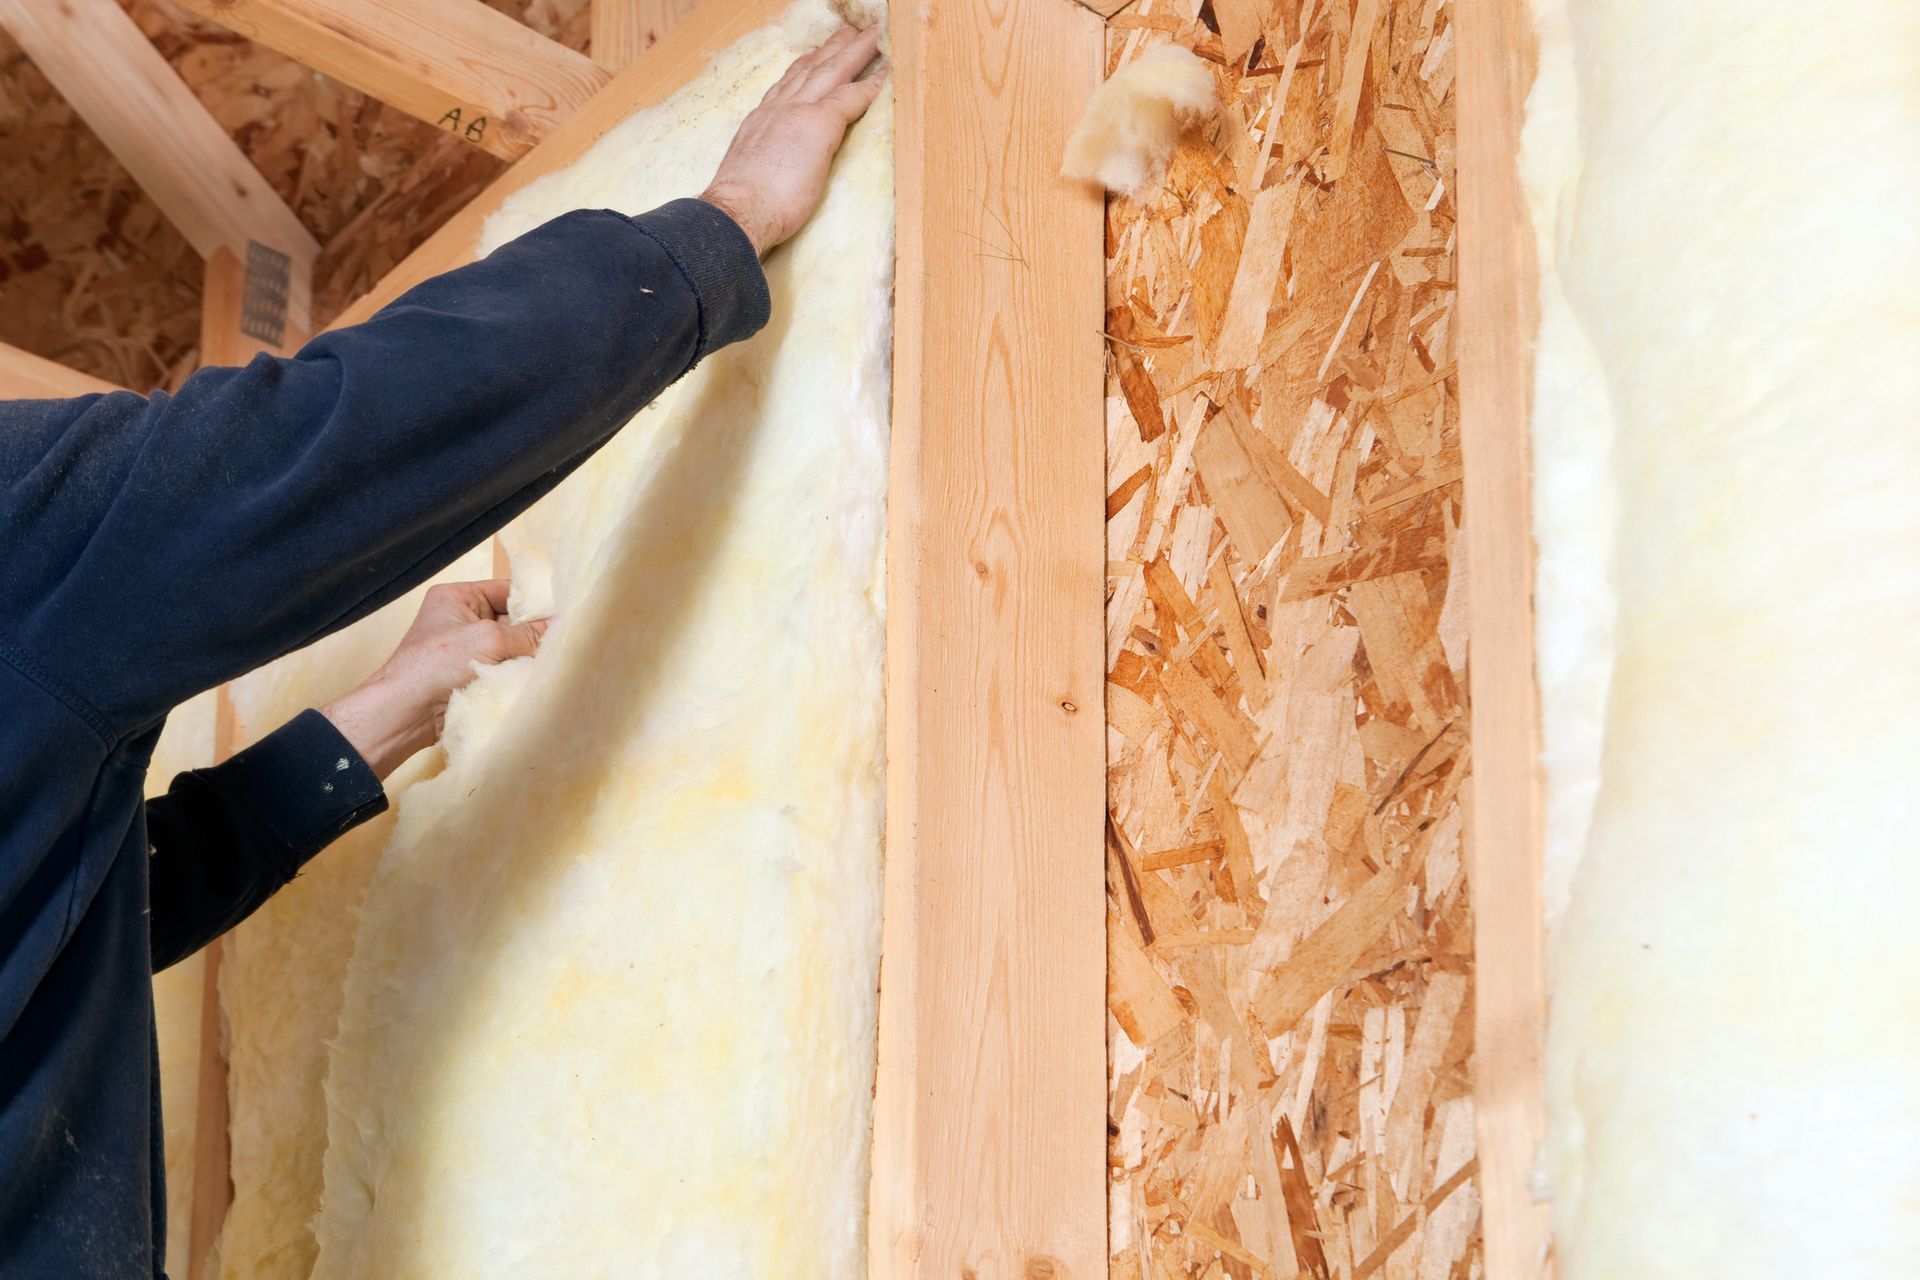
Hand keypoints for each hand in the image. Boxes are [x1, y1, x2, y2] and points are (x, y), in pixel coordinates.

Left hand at [321, 580, 545, 778]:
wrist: (406, 712)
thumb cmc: (438, 664)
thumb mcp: (488, 639)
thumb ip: (528, 633)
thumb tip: (562, 626)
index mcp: (457, 596)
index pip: (506, 591)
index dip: (534, 600)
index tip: (567, 609)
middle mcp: (461, 619)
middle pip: (511, 620)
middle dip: (535, 630)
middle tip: (568, 636)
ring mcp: (466, 650)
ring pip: (510, 647)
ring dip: (529, 655)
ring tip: (560, 656)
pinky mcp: (470, 676)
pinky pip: (503, 668)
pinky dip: (519, 673)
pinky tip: (541, 675)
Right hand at [699, 24, 886, 255]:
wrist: (736, 211)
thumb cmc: (741, 207)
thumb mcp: (748, 170)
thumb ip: (764, 158)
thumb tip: (773, 166)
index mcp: (760, 121)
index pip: (785, 87)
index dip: (802, 70)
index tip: (813, 56)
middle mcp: (777, 109)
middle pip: (809, 70)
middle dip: (830, 50)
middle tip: (848, 32)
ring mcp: (798, 113)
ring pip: (831, 72)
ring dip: (852, 51)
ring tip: (869, 37)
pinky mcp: (818, 126)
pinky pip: (850, 97)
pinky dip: (869, 83)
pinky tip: (884, 72)